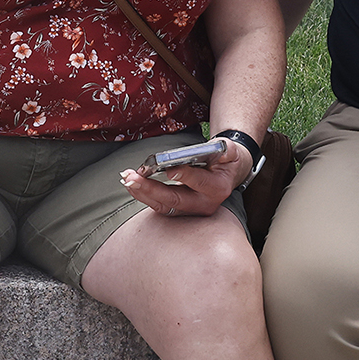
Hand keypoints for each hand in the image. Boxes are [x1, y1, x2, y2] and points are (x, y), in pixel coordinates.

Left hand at [119, 138, 250, 217]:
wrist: (226, 175)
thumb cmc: (226, 161)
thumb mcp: (231, 151)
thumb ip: (227, 149)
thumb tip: (222, 148)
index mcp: (217, 188)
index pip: (200, 182)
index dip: (184, 176)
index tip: (169, 169)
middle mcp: (204, 203)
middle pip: (175, 199)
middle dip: (151, 188)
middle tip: (133, 177)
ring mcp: (191, 210)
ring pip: (163, 206)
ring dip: (142, 193)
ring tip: (127, 179)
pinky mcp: (180, 211)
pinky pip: (159, 206)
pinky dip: (144, 196)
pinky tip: (131, 184)